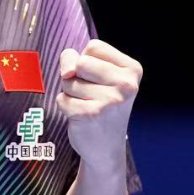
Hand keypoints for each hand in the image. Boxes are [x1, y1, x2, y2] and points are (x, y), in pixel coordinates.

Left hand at [55, 39, 142, 170]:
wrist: (106, 148)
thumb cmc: (99, 104)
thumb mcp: (94, 75)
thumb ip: (75, 59)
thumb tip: (67, 72)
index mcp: (132, 70)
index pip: (94, 46)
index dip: (87, 61)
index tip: (100, 80)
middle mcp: (126, 84)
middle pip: (80, 62)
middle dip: (77, 77)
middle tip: (91, 95)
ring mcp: (110, 101)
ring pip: (69, 81)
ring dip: (71, 93)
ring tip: (88, 106)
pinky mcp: (91, 115)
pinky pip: (62, 98)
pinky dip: (65, 106)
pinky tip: (81, 117)